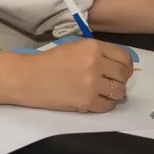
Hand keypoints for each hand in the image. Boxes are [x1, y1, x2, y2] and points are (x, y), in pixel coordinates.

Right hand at [0, 39, 133, 112]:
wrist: (27, 78)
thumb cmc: (49, 61)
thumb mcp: (75, 47)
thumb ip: (96, 52)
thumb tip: (118, 65)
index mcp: (93, 47)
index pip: (124, 57)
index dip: (126, 66)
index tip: (122, 71)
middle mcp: (95, 63)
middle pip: (123, 75)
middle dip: (120, 81)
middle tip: (112, 84)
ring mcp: (91, 84)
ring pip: (119, 92)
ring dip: (114, 94)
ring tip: (104, 93)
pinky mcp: (86, 102)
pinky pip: (107, 106)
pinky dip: (105, 105)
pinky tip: (95, 101)